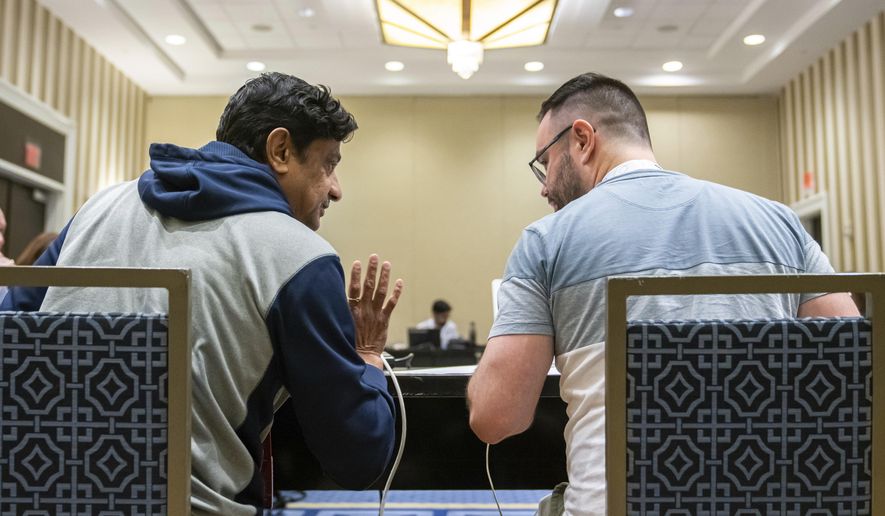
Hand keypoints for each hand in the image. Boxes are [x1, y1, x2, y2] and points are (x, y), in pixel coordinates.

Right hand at [348, 254, 402, 368]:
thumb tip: (339, 298)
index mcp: (351, 310)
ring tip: (386, 265)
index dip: (355, 274)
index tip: (357, 263)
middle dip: (372, 270)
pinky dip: (396, 292)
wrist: (362, 357)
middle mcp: (364, 309)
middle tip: (374, 257)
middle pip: (368, 285)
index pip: (353, 288)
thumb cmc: (349, 343)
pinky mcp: (384, 320)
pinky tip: (399, 282)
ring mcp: (375, 314)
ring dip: (384, 277)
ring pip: (381, 291)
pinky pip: (391, 303)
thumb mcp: (340, 325)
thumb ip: (342, 311)